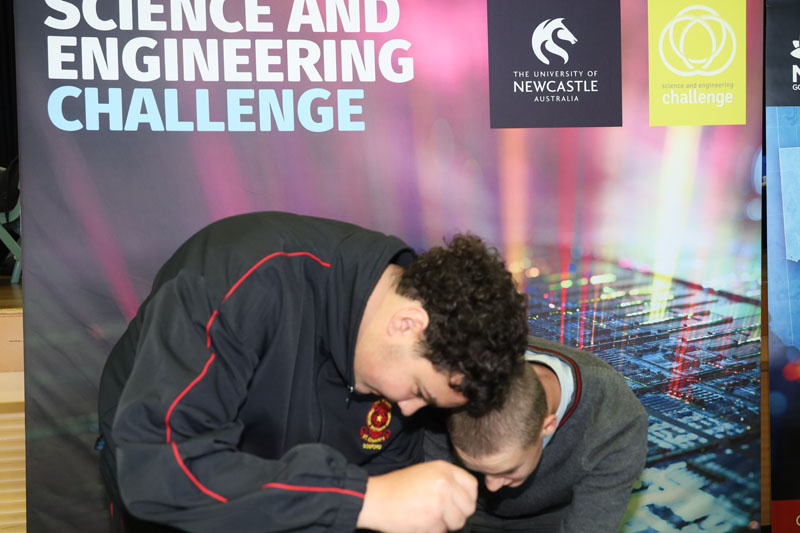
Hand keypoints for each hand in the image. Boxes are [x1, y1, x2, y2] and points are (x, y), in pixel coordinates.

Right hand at [356, 460, 477, 532]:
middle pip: (468, 507)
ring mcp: (440, 503)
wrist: (376, 499)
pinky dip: (432, 531)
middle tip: (442, 514)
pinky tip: (419, 521)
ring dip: (446, 524)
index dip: (467, 498)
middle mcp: (445, 484)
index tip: (459, 503)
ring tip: (428, 516)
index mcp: (444, 469)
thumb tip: (465, 496)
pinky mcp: (432, 521)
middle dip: (458, 514)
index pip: (472, 486)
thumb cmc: (397, 487)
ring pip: (458, 522)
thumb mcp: (425, 473)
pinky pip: (442, 531)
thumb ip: (447, 481)